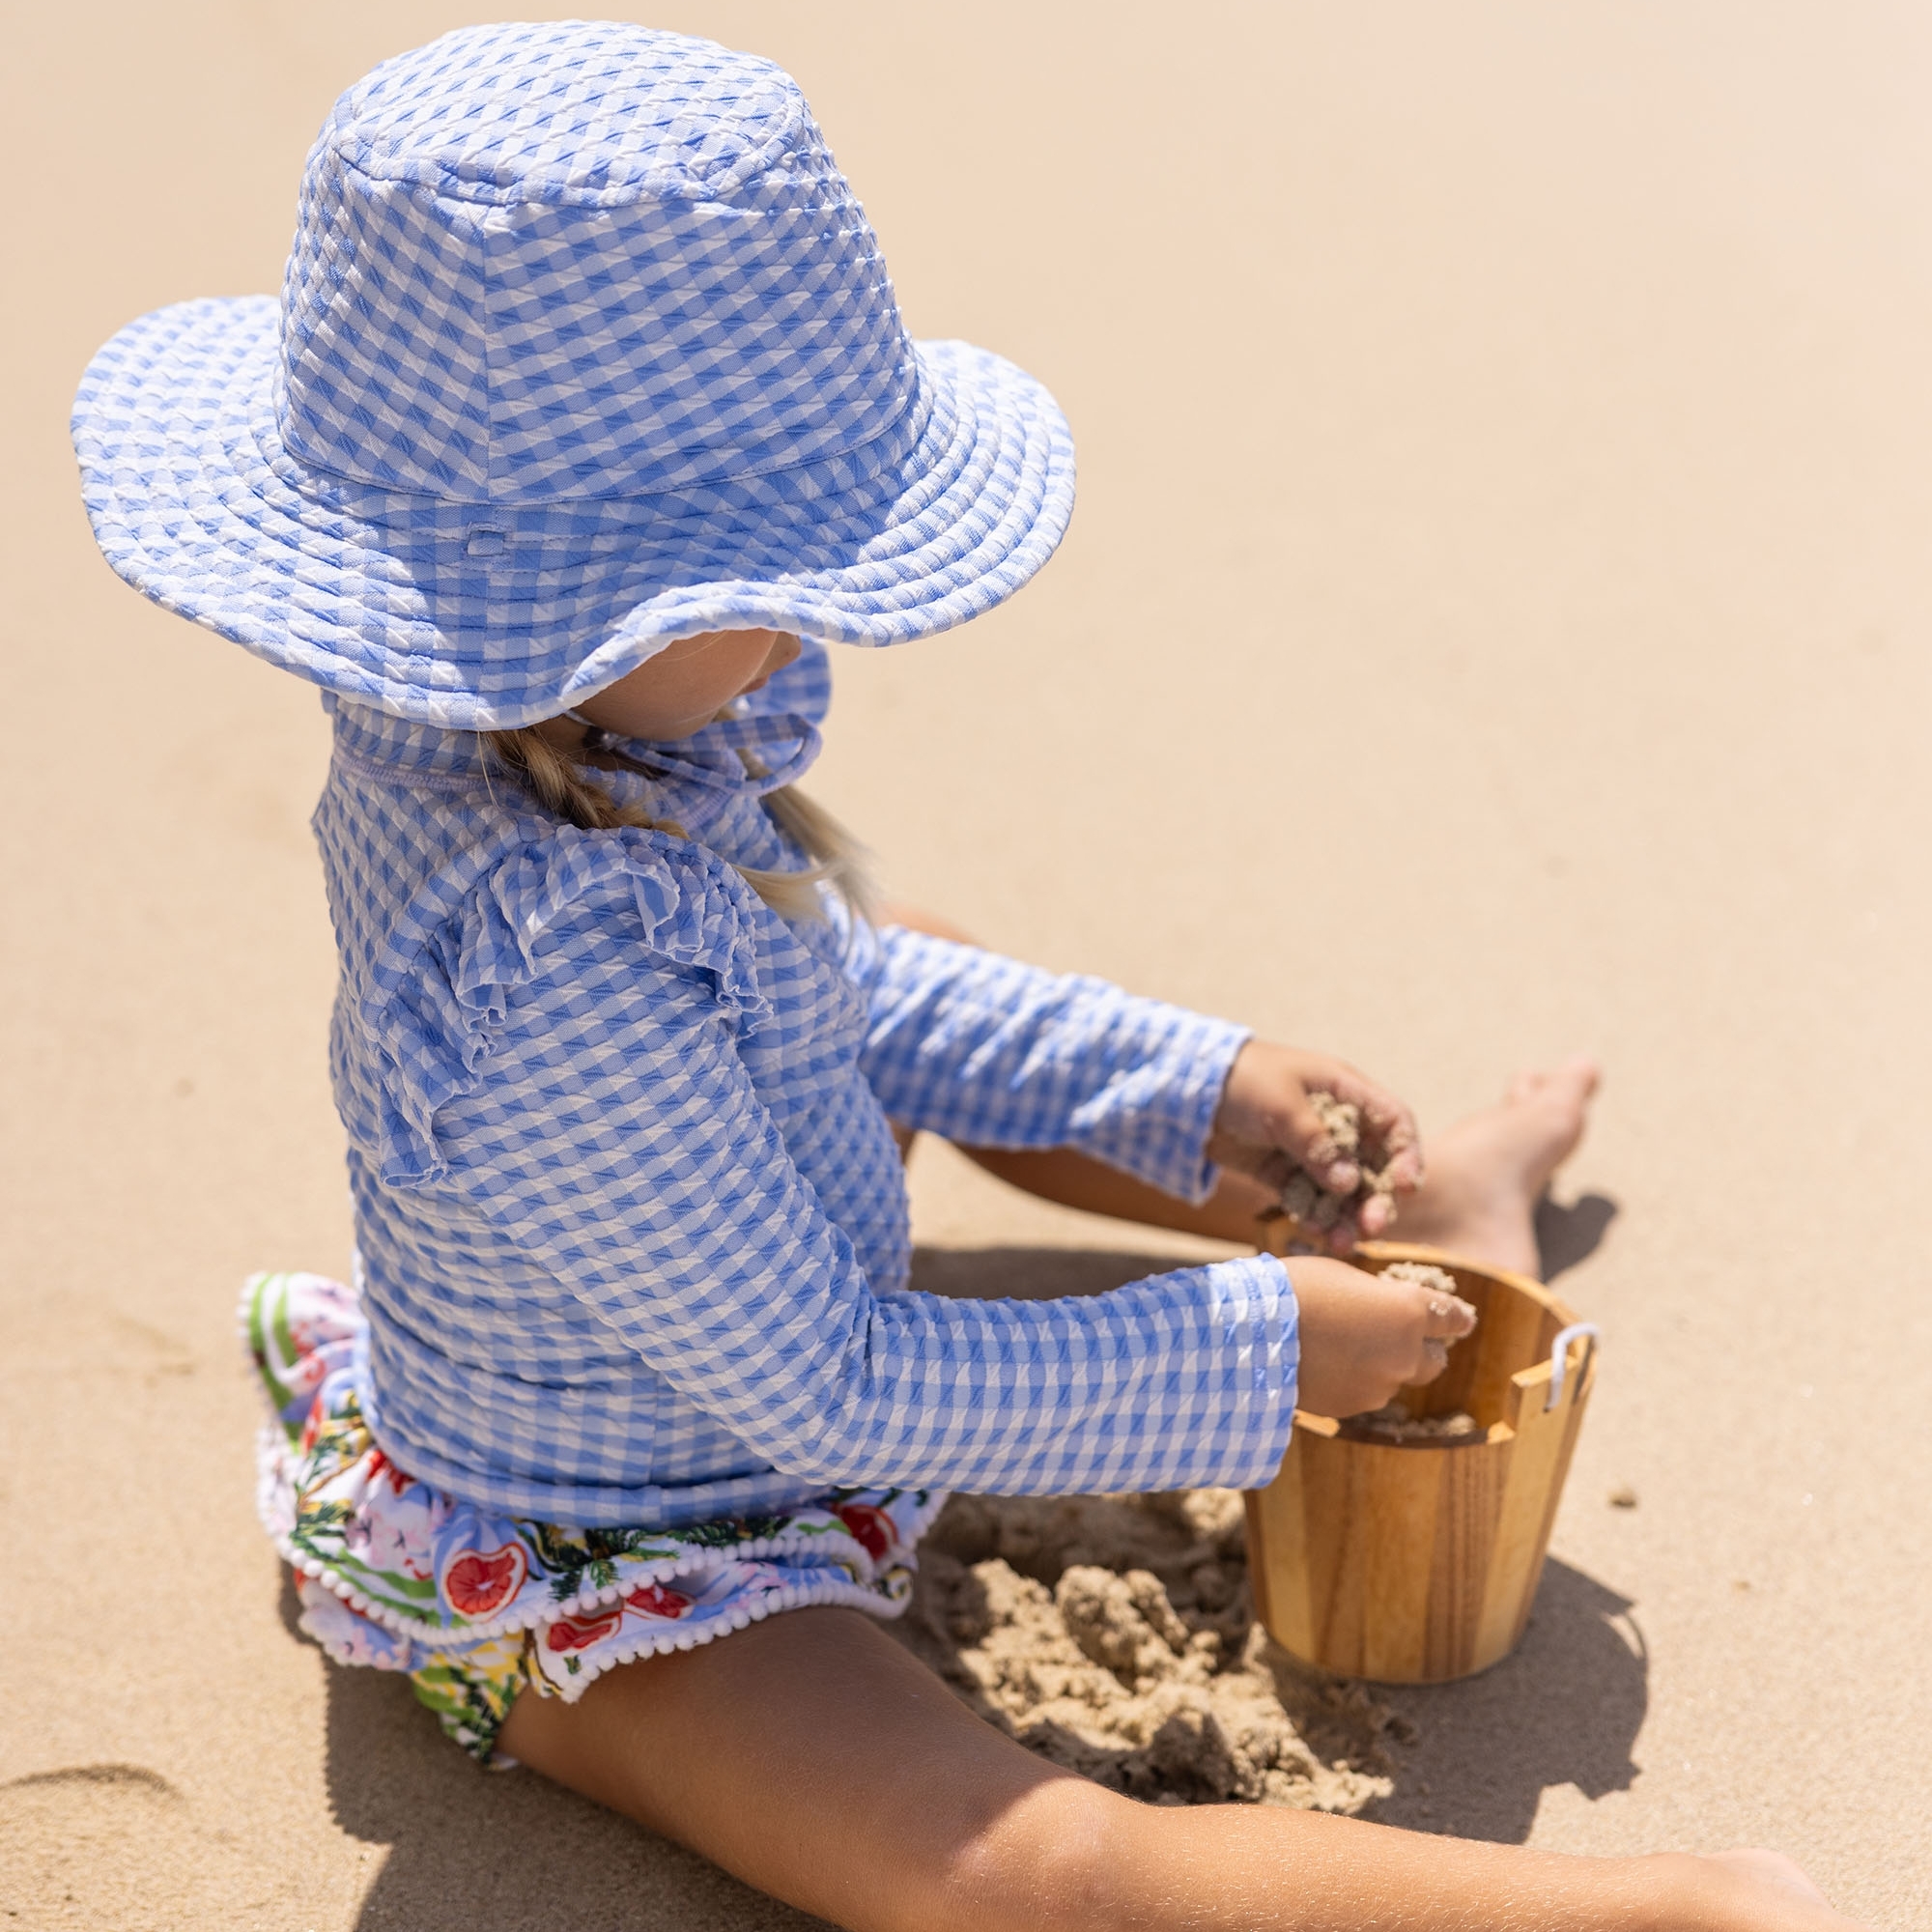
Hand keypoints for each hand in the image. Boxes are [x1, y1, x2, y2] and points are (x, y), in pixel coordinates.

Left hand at [1206, 1041, 1422, 1249]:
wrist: (1187, 1089)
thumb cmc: (1243, 1079)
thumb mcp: (1282, 1105)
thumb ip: (1316, 1143)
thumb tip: (1348, 1183)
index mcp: (1344, 1092)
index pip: (1393, 1123)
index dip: (1407, 1154)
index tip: (1406, 1186)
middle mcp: (1334, 1124)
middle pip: (1371, 1165)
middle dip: (1376, 1197)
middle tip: (1374, 1226)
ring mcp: (1308, 1150)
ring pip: (1341, 1191)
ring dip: (1347, 1216)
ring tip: (1344, 1242)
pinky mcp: (1282, 1172)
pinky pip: (1308, 1199)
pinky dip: (1315, 1217)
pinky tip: (1318, 1234)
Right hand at [1288, 1256, 1477, 1418]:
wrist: (1255, 1336)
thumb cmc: (1298, 1290)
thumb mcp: (1343, 1277)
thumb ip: (1375, 1297)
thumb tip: (1380, 1309)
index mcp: (1409, 1312)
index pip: (1451, 1318)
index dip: (1458, 1317)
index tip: (1463, 1318)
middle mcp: (1406, 1354)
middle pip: (1435, 1360)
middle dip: (1423, 1348)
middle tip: (1400, 1336)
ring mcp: (1381, 1386)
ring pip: (1395, 1378)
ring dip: (1383, 1365)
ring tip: (1345, 1348)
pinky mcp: (1354, 1407)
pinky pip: (1365, 1393)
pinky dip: (1355, 1381)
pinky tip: (1327, 1365)